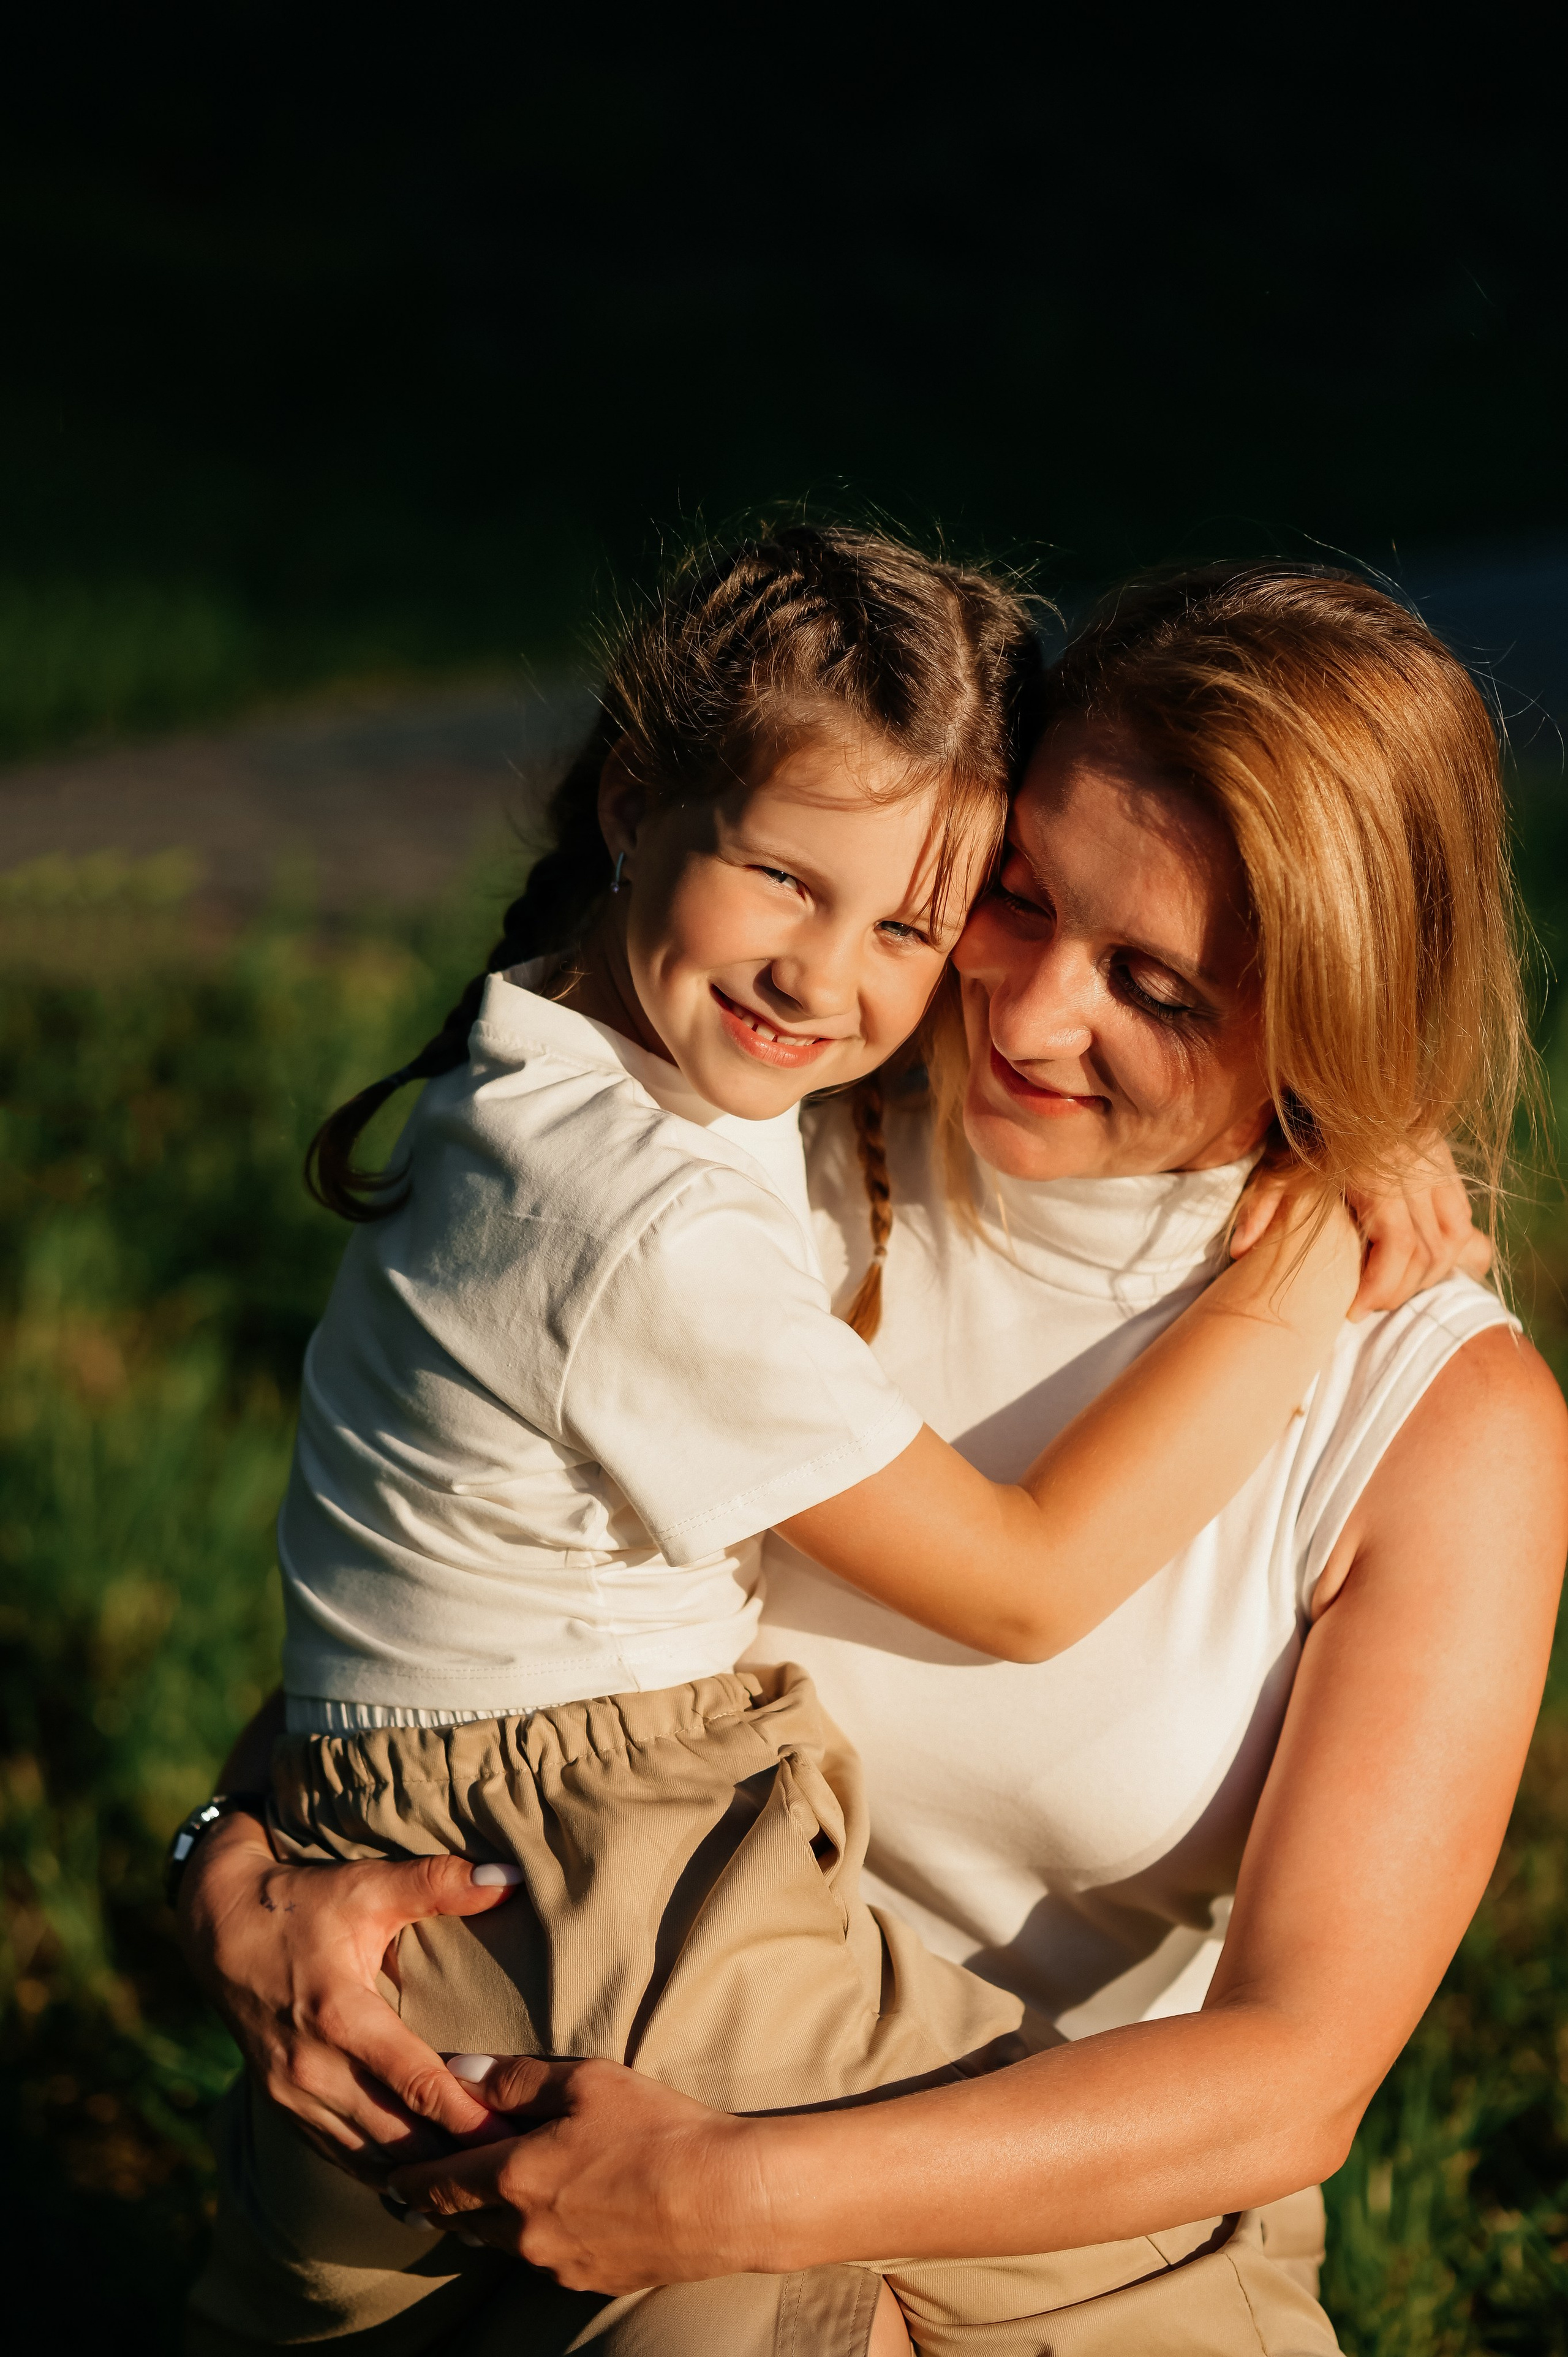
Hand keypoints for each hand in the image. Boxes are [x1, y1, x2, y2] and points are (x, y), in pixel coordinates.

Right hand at [177, 1808, 521, 2175]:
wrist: (219, 1926)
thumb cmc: (301, 1902)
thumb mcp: (367, 1883)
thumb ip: (439, 1882)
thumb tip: (511, 1877)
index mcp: (340, 2015)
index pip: (416, 2082)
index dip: (467, 2117)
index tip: (515, 2140)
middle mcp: (312, 2067)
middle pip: (397, 2136)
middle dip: (455, 2162)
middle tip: (514, 2176)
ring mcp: (292, 2094)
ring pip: (367, 2158)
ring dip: (420, 2179)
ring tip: (478, 2194)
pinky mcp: (282, 2106)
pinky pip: (338, 2156)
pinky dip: (380, 2176)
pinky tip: (419, 2195)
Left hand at [388, 2056, 763, 2290]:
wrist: (724, 2198)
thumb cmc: (657, 2129)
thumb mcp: (586, 2081)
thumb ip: (516, 2078)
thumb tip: (460, 2072)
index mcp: (514, 2178)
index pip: (439, 2184)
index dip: (408, 2181)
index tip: (386, 2176)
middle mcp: (524, 2231)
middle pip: (461, 2221)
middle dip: (437, 2205)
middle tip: (414, 2194)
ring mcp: (557, 2264)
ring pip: (500, 2244)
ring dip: (482, 2221)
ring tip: (473, 2202)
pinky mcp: (592, 2280)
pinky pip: (542, 2258)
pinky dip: (528, 2236)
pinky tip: (543, 2217)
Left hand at [1231, 1136, 1489, 1320]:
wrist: (1340, 1082)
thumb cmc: (1303, 1126)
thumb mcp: (1277, 1164)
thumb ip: (1261, 1205)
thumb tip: (1240, 1250)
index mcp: (1380, 1177)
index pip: (1400, 1247)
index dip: (1382, 1287)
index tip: (1353, 1310)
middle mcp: (1418, 1174)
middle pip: (1429, 1252)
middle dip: (1400, 1289)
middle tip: (1366, 1306)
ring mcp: (1438, 1166)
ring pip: (1453, 1238)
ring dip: (1427, 1273)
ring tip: (1390, 1289)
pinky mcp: (1447, 1162)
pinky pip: (1461, 1217)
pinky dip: (1447, 1246)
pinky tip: (1417, 1262)